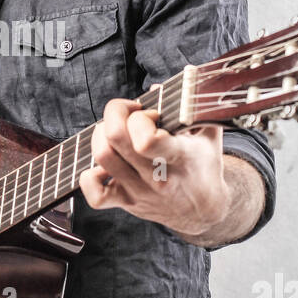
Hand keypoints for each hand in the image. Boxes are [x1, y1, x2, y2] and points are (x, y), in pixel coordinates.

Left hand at [79, 98, 231, 239]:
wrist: (204, 210)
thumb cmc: (204, 165)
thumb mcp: (207, 132)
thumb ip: (189, 105)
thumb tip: (157, 87)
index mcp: (180, 158)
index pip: (147, 139)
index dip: (141, 117)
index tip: (150, 113)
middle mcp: (157, 178)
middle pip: (115, 138)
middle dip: (116, 113)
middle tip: (128, 113)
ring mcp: (140, 192)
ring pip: (102, 157)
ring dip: (101, 135)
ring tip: (115, 131)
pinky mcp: (127, 203)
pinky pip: (96, 195)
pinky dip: (90, 177)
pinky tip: (103, 165)